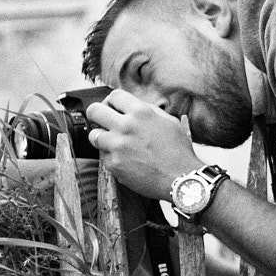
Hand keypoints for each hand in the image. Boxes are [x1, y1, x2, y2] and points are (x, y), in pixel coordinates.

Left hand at [83, 89, 203, 200]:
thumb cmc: (179, 152)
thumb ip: (149, 110)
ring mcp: (117, 146)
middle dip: (97, 115)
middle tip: (103, 122)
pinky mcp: (114, 164)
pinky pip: (104, 156)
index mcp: (141, 112)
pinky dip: (113, 158)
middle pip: (94, 111)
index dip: (112, 102)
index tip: (113, 109)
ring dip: (102, 138)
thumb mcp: (170, 122)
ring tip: (115, 144)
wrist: (182, 179)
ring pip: (94, 135)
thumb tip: (133, 106)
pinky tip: (127, 161)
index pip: (113, 96)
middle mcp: (126, 126)